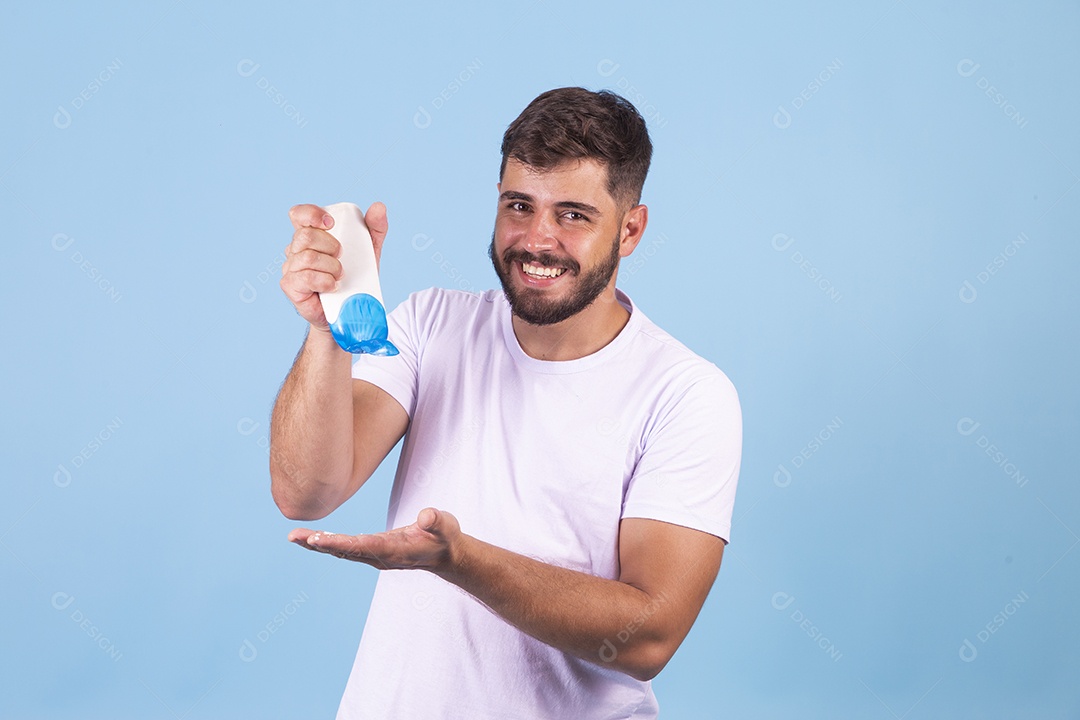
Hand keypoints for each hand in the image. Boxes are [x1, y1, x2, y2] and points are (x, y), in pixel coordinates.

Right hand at [280, 202, 388, 329]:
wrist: (347, 312)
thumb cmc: (354, 278)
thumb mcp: (369, 252)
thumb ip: (374, 228)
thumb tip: (379, 207)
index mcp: (310, 235)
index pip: (298, 214)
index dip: (311, 214)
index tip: (331, 224)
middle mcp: (296, 249)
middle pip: (306, 235)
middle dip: (330, 246)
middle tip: (342, 257)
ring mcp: (290, 267)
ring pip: (308, 257)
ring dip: (331, 266)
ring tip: (340, 276)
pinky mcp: (290, 285)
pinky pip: (306, 277)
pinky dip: (325, 280)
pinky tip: (333, 286)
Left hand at [288, 507, 461, 571]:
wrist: (447, 555)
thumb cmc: (445, 537)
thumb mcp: (446, 526)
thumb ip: (436, 521)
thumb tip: (426, 515)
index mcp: (393, 550)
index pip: (360, 546)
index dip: (338, 543)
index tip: (316, 540)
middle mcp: (380, 556)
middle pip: (344, 551)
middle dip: (319, 544)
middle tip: (294, 537)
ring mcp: (375, 556)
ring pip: (342, 551)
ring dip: (319, 544)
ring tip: (295, 537)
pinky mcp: (374, 552)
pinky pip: (346, 549)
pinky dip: (329, 544)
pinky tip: (314, 539)